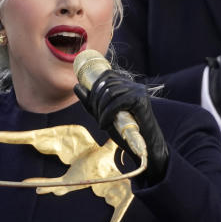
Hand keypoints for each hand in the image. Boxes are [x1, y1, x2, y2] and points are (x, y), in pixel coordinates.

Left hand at [74, 71, 168, 186]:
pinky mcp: (140, 100)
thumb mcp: (103, 114)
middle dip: (95, 101)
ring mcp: (139, 91)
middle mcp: (134, 84)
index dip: (94, 87)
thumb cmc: (125, 130)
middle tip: (97, 118)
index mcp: (127, 84)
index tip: (92, 106)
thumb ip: (91, 102)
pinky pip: (116, 103)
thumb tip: (76, 86)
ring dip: (100, 110)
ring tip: (102, 123)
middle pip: (106, 84)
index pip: (106, 75)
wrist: (144, 146)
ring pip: (109, 92)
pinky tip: (105, 125)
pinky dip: (106, 115)